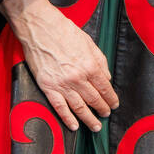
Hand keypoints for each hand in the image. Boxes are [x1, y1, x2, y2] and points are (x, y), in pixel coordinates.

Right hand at [1, 0, 116, 130]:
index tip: (114, 104)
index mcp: (90, 66)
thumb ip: (100, 62)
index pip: (105, 88)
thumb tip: (107, 78)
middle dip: (102, 109)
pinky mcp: (48, 87)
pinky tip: (74, 126)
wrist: (40, 28)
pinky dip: (68, 119)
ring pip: (79, 108)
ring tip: (95, 126)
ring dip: (89, 119)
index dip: (111, 99)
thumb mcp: (89, 43)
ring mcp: (62, 84)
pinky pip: (60, 108)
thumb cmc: (64, 32)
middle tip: (106, 115)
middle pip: (94, 100)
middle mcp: (78, 78)